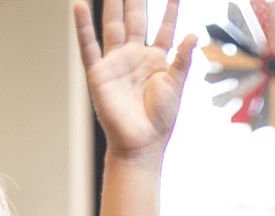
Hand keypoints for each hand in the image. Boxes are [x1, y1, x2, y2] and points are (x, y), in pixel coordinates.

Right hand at [73, 0, 196, 161]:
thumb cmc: (161, 120)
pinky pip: (89, 46)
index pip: (164, 27)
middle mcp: (134, 56)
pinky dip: (83, 27)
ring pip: (112, 25)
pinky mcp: (99, 73)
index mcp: (156, 59)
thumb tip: (194, 34)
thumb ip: (183, 59)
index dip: (170, 9)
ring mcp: (116, 62)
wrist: (142, 143)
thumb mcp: (176, 85)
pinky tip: (79, 6)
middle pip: (134, 18)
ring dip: (111, 3)